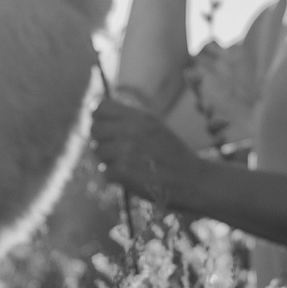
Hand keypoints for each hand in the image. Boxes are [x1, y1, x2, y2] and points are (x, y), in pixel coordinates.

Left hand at [89, 94, 204, 210]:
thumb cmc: (173, 154)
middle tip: (116, 151)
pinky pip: (104, 172)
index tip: (105, 127)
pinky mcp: (123, 172)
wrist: (192, 180)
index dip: (99, 118)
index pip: (100, 107)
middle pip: (94, 130)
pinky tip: (130, 177)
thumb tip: (98, 115)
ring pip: (98, 151)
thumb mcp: (154, 127)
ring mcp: (125, 151)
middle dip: (102, 140)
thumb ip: (129, 120)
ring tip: (128, 164)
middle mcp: (130, 130)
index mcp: (138, 117)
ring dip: (108, 160)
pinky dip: (114, 177)